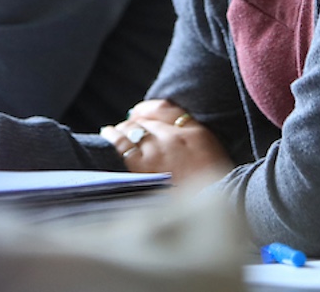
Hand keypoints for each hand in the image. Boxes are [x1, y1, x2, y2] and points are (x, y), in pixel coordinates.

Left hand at [100, 98, 233, 184]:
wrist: (212, 209)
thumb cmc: (210, 186)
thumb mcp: (208, 151)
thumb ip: (189, 132)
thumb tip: (164, 124)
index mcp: (191, 133)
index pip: (162, 109)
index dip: (147, 110)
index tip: (139, 112)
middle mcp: (172, 138)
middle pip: (145, 120)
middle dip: (134, 122)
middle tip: (126, 127)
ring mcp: (155, 153)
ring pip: (131, 129)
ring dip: (121, 129)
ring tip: (113, 132)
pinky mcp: (140, 170)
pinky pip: (121, 145)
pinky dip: (112, 138)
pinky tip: (107, 137)